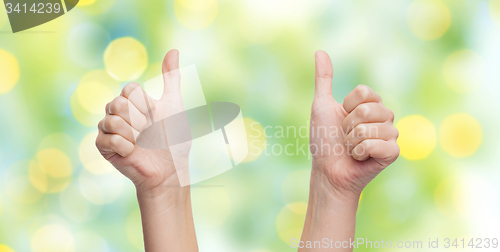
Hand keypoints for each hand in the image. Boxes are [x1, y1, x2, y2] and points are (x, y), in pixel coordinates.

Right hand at [95, 49, 187, 197]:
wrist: (170, 169)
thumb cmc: (174, 139)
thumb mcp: (174, 104)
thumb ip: (171, 77)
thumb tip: (174, 51)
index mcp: (133, 102)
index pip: (130, 89)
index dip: (145, 103)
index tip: (155, 115)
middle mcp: (118, 113)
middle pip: (118, 102)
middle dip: (139, 120)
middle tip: (148, 132)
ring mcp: (109, 130)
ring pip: (111, 119)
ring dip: (133, 133)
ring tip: (141, 143)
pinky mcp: (104, 147)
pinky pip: (107, 138)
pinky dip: (125, 146)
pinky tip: (132, 152)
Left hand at [310, 50, 398, 198]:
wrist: (328, 171)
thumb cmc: (324, 140)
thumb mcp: (322, 106)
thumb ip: (324, 79)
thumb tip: (319, 51)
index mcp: (370, 104)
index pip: (365, 92)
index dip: (347, 106)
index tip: (341, 118)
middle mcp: (384, 117)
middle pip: (368, 108)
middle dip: (348, 125)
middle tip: (345, 137)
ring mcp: (390, 134)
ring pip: (372, 127)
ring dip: (352, 141)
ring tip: (352, 149)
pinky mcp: (393, 153)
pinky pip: (380, 144)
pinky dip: (361, 152)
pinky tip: (361, 158)